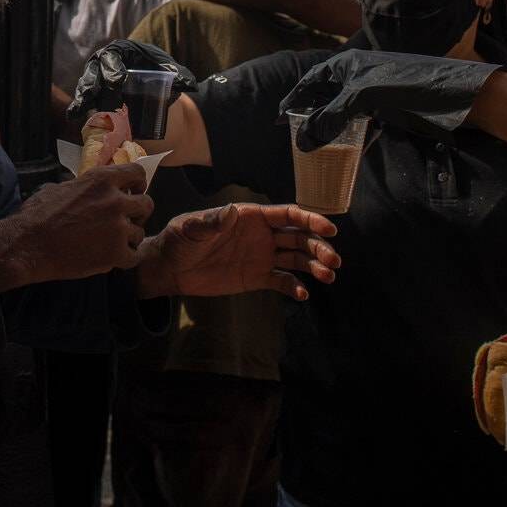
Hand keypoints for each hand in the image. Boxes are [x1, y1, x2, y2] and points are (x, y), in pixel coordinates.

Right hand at [0, 165, 153, 289]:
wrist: (28, 244)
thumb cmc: (37, 214)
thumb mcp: (60, 187)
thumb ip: (82, 186)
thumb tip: (83, 186)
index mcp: (101, 180)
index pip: (137, 172)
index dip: (138, 184)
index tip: (134, 192)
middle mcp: (115, 201)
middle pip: (147, 204)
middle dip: (138, 213)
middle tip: (126, 221)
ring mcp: (118, 228)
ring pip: (140, 232)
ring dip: (129, 238)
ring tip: (112, 243)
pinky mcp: (116, 254)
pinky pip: (135, 256)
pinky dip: (126, 258)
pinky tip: (114, 258)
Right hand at [66, 38, 193, 120]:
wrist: (160, 99)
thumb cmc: (164, 80)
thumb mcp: (174, 75)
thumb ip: (180, 77)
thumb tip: (188, 83)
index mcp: (125, 52)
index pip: (115, 55)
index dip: (113, 67)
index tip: (118, 81)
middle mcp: (107, 63)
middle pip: (94, 70)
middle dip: (92, 82)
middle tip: (93, 94)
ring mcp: (98, 79)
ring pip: (86, 85)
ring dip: (83, 97)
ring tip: (79, 109)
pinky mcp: (95, 97)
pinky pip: (85, 100)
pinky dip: (80, 108)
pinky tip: (74, 117)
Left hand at [135, 203, 338, 300]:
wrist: (171, 269)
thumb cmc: (180, 240)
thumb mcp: (191, 229)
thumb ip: (212, 222)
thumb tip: (230, 211)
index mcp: (251, 216)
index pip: (287, 215)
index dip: (310, 219)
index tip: (329, 229)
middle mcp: (262, 234)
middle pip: (298, 237)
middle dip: (318, 246)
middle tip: (334, 260)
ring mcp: (262, 256)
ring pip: (296, 259)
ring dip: (314, 266)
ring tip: (328, 276)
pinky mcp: (257, 277)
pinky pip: (282, 281)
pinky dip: (295, 287)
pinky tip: (303, 294)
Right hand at [282, 49, 499, 149]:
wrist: (457, 96)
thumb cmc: (409, 86)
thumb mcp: (364, 99)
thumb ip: (332, 118)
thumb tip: (302, 141)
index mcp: (347, 64)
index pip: (310, 81)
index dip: (293, 100)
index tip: (279, 121)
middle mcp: (357, 75)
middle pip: (325, 96)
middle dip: (310, 116)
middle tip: (296, 137)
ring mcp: (374, 92)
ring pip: (344, 111)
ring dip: (331, 129)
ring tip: (317, 148)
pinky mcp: (390, 108)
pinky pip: (363, 123)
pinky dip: (353, 136)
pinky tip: (349, 152)